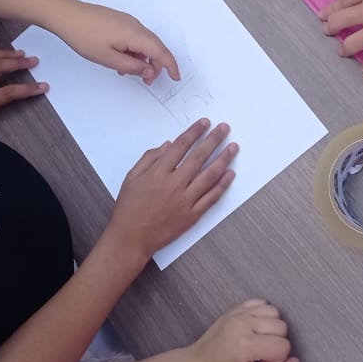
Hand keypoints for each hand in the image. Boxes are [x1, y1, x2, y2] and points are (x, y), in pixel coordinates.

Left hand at [53, 1, 179, 83]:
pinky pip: (135, 37)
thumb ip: (131, 66)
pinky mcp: (119, 21)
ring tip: (128, 72)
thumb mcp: (108, 58)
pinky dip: (134, 51)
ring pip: (144, 43)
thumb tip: (148, 71)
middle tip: (147, 81)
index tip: (176, 77)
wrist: (67, 15)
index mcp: (135, 34)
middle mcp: (135, 26)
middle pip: (155, 47)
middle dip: (156, 65)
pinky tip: (121, 60)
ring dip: (143, 59)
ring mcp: (127, 22)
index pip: (160, 51)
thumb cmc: (84, 36)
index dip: (170, 65)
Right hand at [106, 119, 236, 259]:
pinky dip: (222, 185)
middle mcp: (174, 184)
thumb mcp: (132, 177)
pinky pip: (211, 197)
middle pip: (198, 157)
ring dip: (223, 159)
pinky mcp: (192, 215)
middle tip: (224, 128)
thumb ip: (149, 159)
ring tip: (233, 147)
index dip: (194, 132)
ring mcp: (185, 200)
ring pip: (209, 175)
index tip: (205, 123)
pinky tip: (230, 174)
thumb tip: (167, 145)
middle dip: (213, 140)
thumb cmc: (129, 208)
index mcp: (158, 172)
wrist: (131, 237)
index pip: (180, 146)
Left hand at [186, 299, 299, 361]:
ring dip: (271, 328)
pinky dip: (263, 315)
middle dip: (276, 343)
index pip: (284, 346)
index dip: (276, 360)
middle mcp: (243, 324)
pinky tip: (255, 329)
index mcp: (246, 344)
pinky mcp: (236, 307)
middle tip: (258, 355)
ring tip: (257, 341)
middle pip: (282, 327)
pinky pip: (262, 302)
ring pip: (275, 312)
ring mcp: (239, 312)